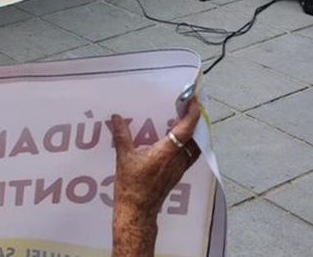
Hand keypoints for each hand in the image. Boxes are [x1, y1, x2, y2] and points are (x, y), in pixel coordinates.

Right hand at [110, 99, 200, 217]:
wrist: (137, 211)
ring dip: (193, 131)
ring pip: (194, 146)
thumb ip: (122, 135)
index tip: (193, 101)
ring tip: (186, 119)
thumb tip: (117, 118)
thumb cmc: (131, 187)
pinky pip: (189, 154)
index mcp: (166, 153)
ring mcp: (180, 168)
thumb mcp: (124, 157)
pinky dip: (188, 142)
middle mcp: (178, 160)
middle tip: (191, 105)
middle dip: (196, 120)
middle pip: (195, 136)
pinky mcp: (177, 173)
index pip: (185, 129)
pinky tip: (177, 139)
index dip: (192, 114)